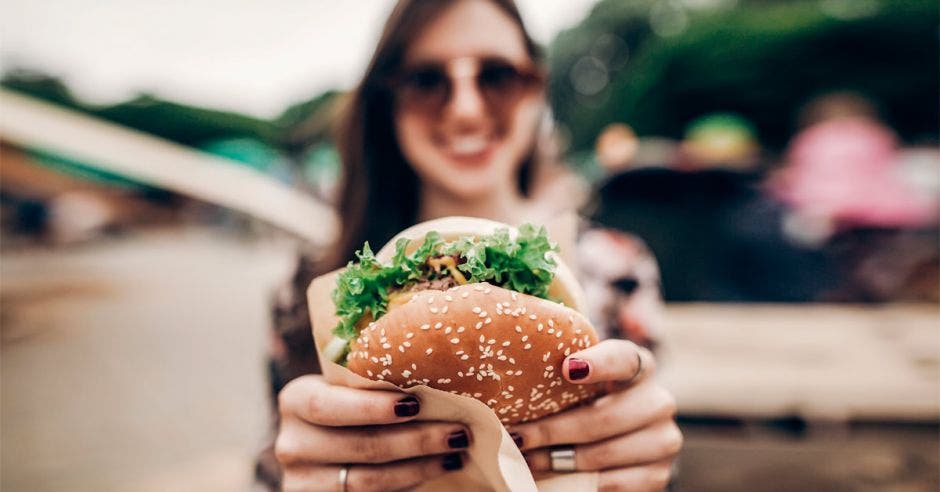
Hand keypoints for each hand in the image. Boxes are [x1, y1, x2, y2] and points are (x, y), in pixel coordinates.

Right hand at [275, 375, 468, 490]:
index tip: (415, 403)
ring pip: (368, 481)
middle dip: (415, 440)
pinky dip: (409, 484)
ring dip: (420, 467)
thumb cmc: (347, 405)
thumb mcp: (345, 389)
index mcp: (296, 400)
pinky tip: (437, 469)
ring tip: (456, 452)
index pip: (328, 405)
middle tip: (458, 430)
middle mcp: (292, 444)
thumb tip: (436, 360)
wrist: (323, 450)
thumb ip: (371, 380)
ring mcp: (302, 481)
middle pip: (359, 446)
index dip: (371, 407)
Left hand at [508, 340, 681, 491]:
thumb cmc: (591, 401)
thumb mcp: (582, 383)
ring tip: (528, 459)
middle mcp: (658, 401)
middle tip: (519, 436)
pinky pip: (613, 483)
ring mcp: (663, 440)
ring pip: (604, 453)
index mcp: (639, 366)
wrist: (625, 441)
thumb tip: (508, 377)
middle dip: (554, 430)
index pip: (623, 358)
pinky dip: (579, 482)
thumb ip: (564, 373)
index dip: (599, 363)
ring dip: (559, 459)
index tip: (567, 369)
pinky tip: (555, 476)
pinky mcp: (659, 475)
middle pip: (604, 417)